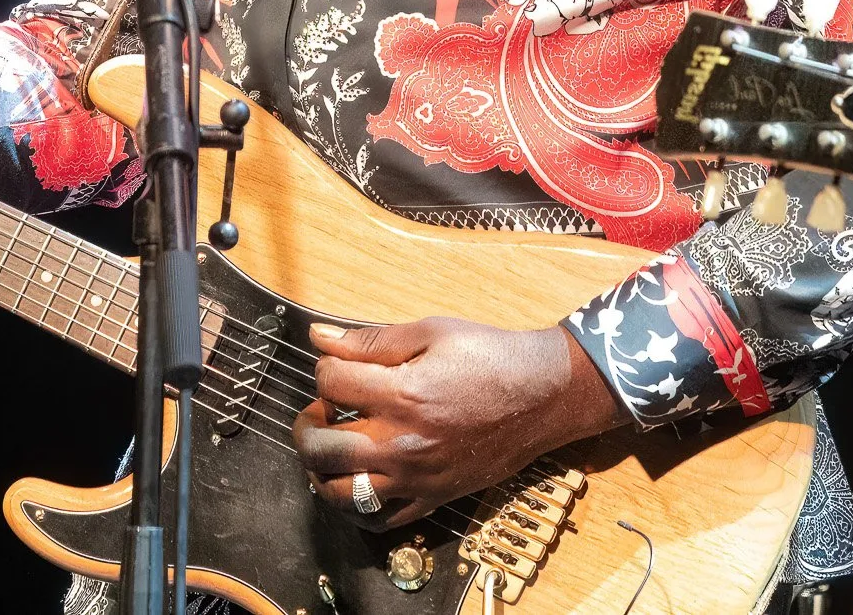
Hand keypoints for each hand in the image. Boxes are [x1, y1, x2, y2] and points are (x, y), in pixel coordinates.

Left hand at [293, 318, 627, 528]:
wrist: (545, 395)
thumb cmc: (490, 356)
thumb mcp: (431, 332)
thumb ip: (370, 339)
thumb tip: (320, 337)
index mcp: (401, 395)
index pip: (330, 383)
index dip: (325, 368)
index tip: (337, 365)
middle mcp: (403, 443)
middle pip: (321, 446)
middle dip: (307, 424)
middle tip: (320, 410)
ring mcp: (416, 478)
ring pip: (340, 492)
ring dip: (321, 470)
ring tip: (330, 447)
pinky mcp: (433, 498)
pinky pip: (379, 519)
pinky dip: (356, 506)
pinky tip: (357, 480)